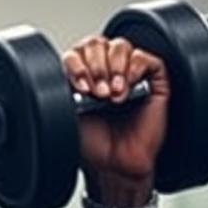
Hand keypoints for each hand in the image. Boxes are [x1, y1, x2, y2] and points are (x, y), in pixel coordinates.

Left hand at [63, 37, 168, 200]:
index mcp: (82, 76)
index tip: (79, 88)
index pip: (76, 52)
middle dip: (94, 66)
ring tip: (110, 96)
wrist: (114, 164)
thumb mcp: (65, 114)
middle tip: (96, 94)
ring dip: (113, 69)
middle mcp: (104, 71)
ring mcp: (129, 73)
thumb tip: (55, 72)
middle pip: (96, 43)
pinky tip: (125, 92)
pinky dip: (133, 70)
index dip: (76, 64)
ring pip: (120, 46)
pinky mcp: (153, 80)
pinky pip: (145, 58)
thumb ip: (60, 90)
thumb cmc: (91, 144)